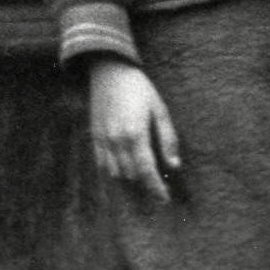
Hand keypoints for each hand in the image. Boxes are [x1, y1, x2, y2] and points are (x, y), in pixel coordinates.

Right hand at [86, 58, 183, 198]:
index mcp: (135, 134)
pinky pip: (102, 164)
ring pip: (116, 173)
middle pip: (132, 175)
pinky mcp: (94, 136)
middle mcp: (116, 140)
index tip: (165, 199)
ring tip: (143, 177)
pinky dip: (114, 171)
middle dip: (146, 183)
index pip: (147, 171)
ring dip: (130, 178)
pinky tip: (125, 169)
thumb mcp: (160, 110)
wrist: (110, 70)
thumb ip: (168, 139)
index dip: (156, 188)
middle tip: (158, 186)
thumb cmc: (139, 88)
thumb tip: (175, 166)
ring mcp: (103, 139)